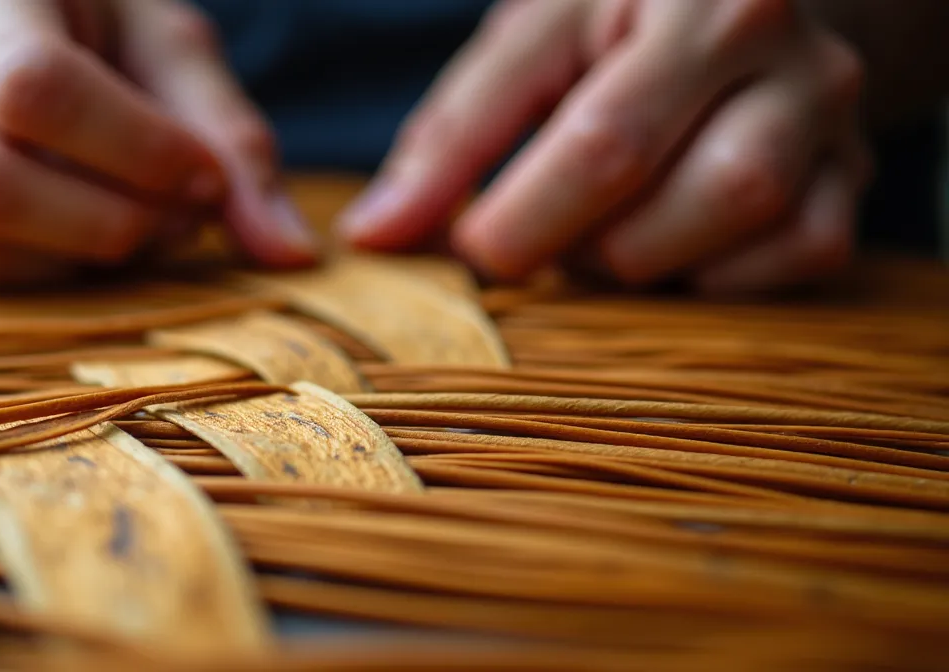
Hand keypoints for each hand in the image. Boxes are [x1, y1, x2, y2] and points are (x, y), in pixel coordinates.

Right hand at [0, 0, 316, 288]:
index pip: (37, 90)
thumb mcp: (168, 49)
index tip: (207, 181)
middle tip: (171, 219)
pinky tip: (70, 230)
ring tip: (130, 222)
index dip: (138, 154)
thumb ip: (231, 141)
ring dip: (70, 260)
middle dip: (102, 226)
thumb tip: (291, 258)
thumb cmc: (93, 24)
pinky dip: (29, 272)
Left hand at [338, 0, 869, 293]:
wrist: (735, 3)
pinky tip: (674, 242)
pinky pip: (803, 253)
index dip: (522, 224)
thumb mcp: (527, 45)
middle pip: (674, 201)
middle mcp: (776, 47)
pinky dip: (721, 274)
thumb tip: (376, 237)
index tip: (469, 251)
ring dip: (647, 260)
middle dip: (578, 248)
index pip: (601, 145)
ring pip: (740, 226)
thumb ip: (452, 137)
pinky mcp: (855, 170)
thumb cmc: (610, 24)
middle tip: (535, 235)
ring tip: (599, 232)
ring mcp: (827, 110)